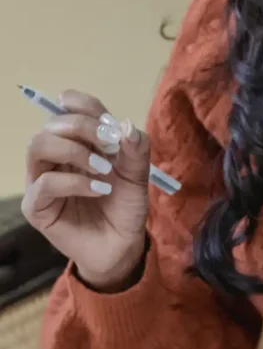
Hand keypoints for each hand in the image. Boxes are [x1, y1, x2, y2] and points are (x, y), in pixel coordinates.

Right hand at [22, 90, 151, 290]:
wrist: (123, 244)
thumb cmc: (125, 205)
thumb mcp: (138, 174)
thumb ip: (136, 148)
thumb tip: (125, 125)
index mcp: (79, 142)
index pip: (69, 108)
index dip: (82, 104)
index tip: (104, 117)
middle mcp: (56, 156)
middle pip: (52, 124)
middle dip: (82, 127)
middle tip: (109, 143)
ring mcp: (42, 179)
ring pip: (38, 145)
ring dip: (74, 150)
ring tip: (102, 168)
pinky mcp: (37, 206)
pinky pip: (44, 183)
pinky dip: (75, 182)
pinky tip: (99, 191)